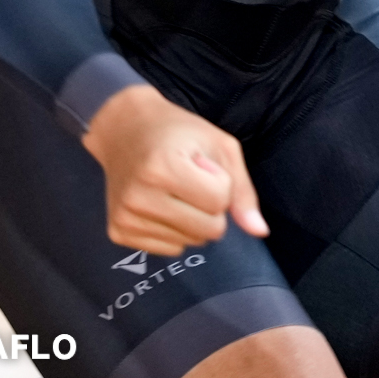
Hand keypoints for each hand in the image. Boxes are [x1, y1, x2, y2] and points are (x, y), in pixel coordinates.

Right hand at [82, 85, 267, 255]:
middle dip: (211, 207)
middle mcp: (139, 196)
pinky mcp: (118, 232)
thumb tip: (260, 231)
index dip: (220, 183)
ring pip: (190, 242)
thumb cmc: (179, 133)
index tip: (201, 164)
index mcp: (164, 168)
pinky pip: (170, 249)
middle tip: (190, 180)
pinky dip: (174, 230)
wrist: (124, 128)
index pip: (219, 202)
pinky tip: (160, 204)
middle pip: (208, 231)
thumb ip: (242, 190)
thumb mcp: (220, 147)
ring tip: (173, 190)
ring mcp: (125, 217)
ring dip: (192, 220)